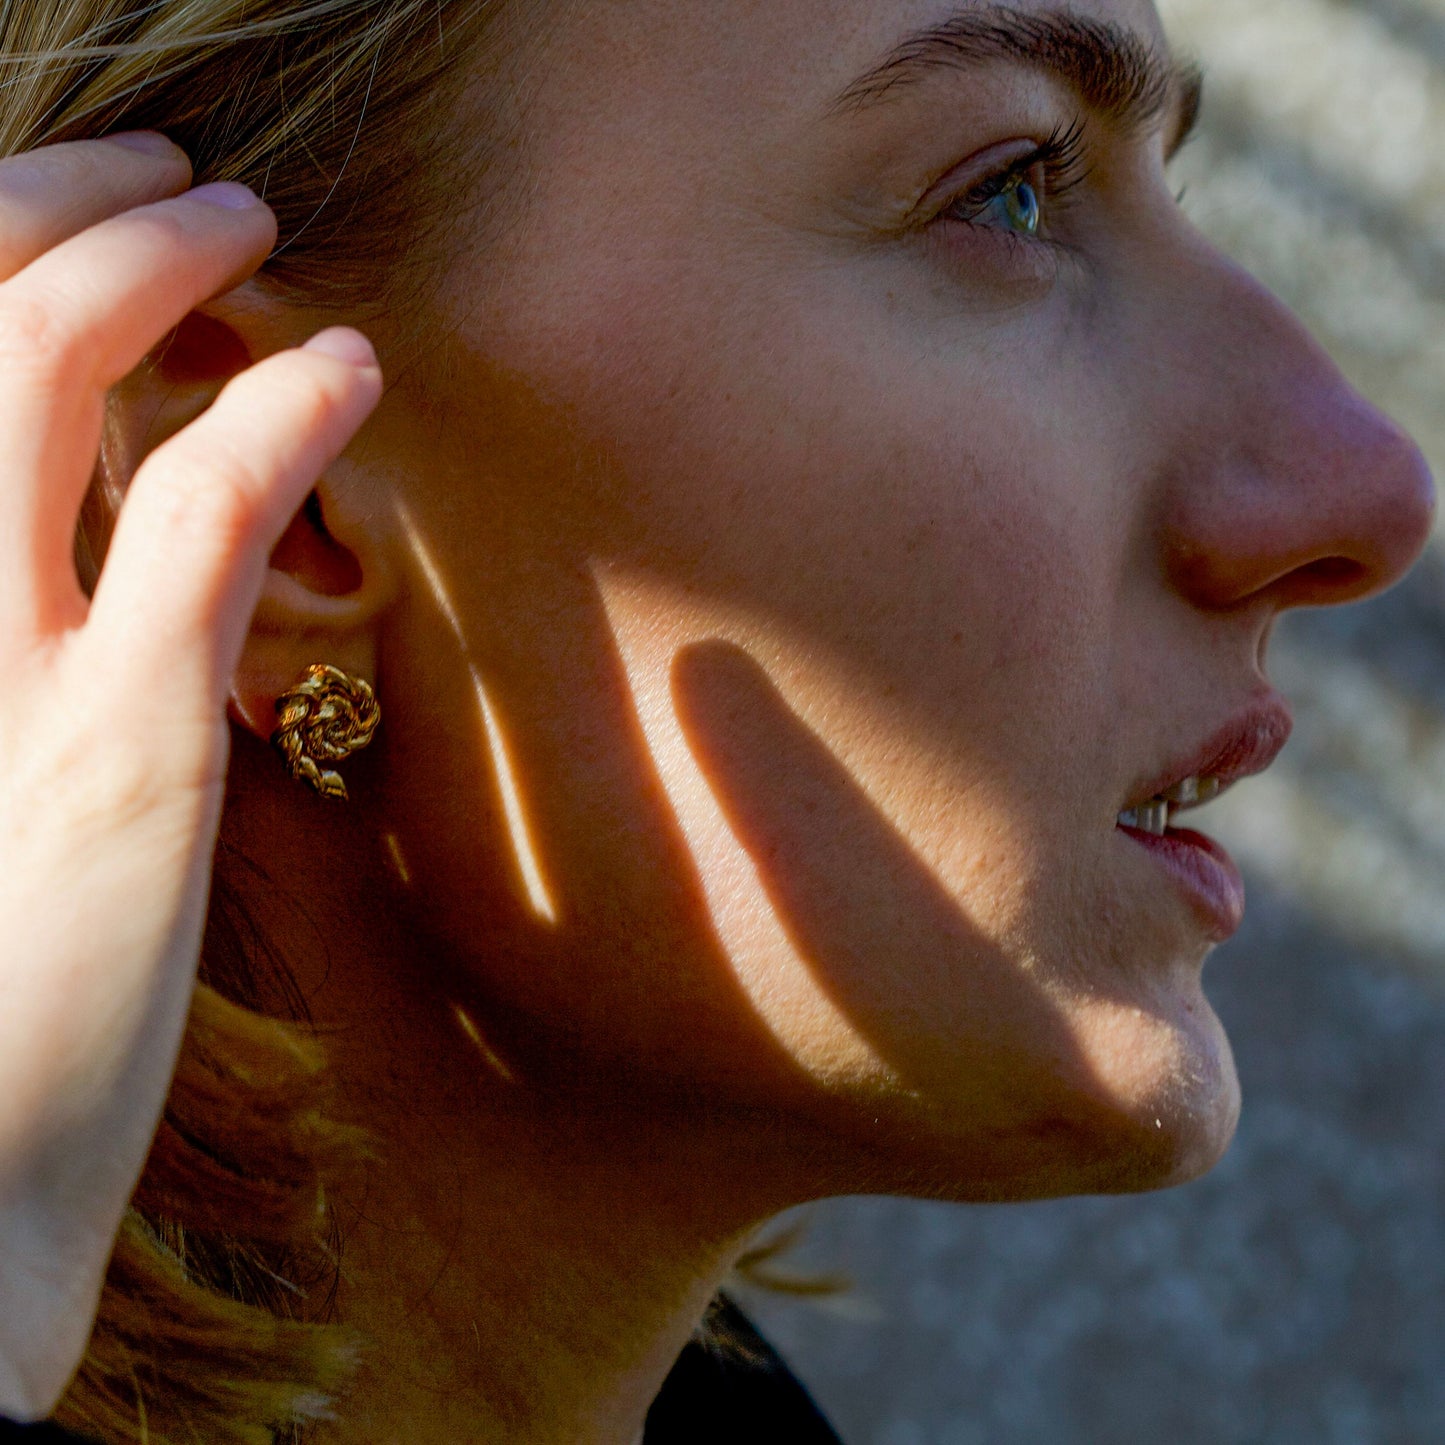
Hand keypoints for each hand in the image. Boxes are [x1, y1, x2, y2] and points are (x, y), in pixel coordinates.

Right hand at [0, 134, 381, 1417]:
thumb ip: (10, 634)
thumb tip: (95, 522)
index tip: (92, 202)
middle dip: (68, 203)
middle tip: (186, 177)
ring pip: (45, 367)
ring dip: (166, 260)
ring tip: (256, 222)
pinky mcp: (119, 742)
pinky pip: (199, 513)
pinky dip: (284, 413)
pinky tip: (351, 366)